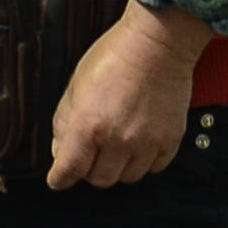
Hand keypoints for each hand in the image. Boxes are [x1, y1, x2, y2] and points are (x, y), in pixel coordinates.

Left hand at [46, 0, 210, 189]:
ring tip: (115, 147)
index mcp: (87, 125)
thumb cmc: (112, 58)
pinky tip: (137, 144)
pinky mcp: (170, 142)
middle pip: (100, 179)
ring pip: (127, 178)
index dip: (60, 178)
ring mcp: (146, 143)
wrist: (156, 47)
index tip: (57, 180)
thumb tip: (61, 149)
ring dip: (117, 168)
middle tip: (89, 156)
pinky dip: (143, 162)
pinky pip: (153, 168)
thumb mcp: (75, 86)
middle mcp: (117, 140)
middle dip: (89, 170)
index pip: (69, 168)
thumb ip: (65, 121)